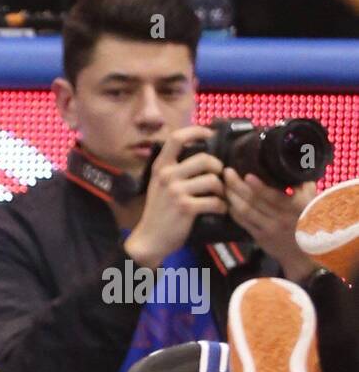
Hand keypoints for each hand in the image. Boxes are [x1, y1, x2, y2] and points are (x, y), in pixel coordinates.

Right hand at [126, 125, 226, 267]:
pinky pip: (214, 201)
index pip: (177, 138)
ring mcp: (175, 192)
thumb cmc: (158, 212)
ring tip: (219, 196)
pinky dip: (221, 207)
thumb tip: (202, 155)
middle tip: (218, 178)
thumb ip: (175, 170)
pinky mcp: (186, 208)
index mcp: (160, 167)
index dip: (197, 131)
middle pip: (205, 159)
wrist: (149, 240)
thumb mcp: (159, 186)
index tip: (209, 135)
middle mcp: (167, 176)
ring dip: (222, 189)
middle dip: (218, 168)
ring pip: (213, 180)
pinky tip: (218, 210)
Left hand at [224, 169, 318, 281]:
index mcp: (294, 208)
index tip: (247, 175)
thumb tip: (298, 164)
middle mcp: (280, 218)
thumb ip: (304, 185)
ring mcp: (268, 229)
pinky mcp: (259, 237)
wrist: (305, 254)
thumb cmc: (310, 222)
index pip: (273, 196)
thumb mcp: (312, 202)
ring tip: (223, 185)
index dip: (258, 186)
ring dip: (231, 197)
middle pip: (253, 201)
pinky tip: (226, 201)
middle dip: (237, 186)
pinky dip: (233, 211)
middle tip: (227, 172)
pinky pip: (242, 222)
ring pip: (244, 211)